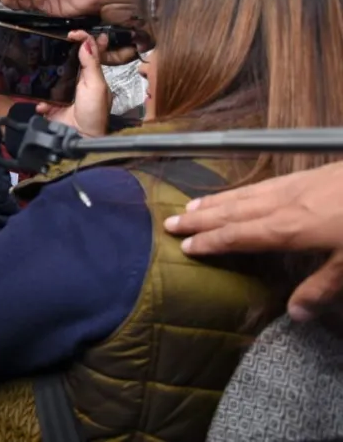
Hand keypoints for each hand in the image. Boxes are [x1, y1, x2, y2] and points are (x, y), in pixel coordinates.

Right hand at [35, 31, 110, 137]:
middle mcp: (78, 81)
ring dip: (45, 74)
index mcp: (92, 75)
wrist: (80, 138)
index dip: (84, 39)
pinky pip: (40, 95)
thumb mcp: (96, 86)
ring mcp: (62, 92)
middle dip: (60, 51)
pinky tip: (45, 104)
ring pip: (51, 74)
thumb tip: (88, 42)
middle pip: (68, 59)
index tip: (74, 34)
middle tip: (54, 42)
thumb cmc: (94, 114)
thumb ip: (92, 64)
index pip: (89, 51)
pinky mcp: (51, 103)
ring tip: (41, 70)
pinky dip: (41, 99)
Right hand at [164, 161, 342, 321]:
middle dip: (200, 218)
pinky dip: (239, 190)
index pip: (239, 236)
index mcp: (289, 228)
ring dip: (215, 202)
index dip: (211, 242)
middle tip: (168, 222)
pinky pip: (260, 184)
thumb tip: (293, 315)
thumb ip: (322, 287)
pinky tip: (237, 192)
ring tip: (191, 206)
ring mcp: (294, 186)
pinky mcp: (307, 175)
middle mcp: (283, 204)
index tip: (185, 246)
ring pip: (244, 194)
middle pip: (233, 211)